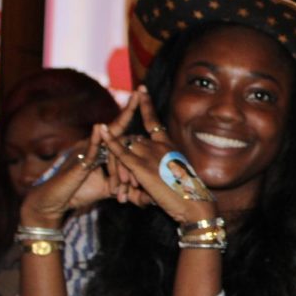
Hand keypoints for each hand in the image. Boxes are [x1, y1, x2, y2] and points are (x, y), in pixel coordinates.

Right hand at [19, 95, 144, 225]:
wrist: (54, 202)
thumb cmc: (77, 192)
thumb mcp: (106, 188)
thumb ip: (122, 183)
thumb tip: (141, 189)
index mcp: (100, 151)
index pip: (118, 132)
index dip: (129, 116)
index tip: (141, 98)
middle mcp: (92, 146)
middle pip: (114, 127)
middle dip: (128, 110)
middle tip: (139, 92)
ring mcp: (85, 152)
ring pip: (106, 136)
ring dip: (120, 122)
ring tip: (132, 102)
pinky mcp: (78, 163)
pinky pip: (89, 150)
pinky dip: (95, 140)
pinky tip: (100, 128)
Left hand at [98, 88, 215, 223]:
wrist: (194, 205)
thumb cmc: (187, 196)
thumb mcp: (175, 177)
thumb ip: (160, 170)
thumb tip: (145, 179)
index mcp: (169, 146)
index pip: (154, 121)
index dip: (146, 105)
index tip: (141, 90)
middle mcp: (160, 145)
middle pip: (133, 140)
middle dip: (123, 156)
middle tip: (123, 184)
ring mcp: (150, 153)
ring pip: (125, 149)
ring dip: (119, 168)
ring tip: (121, 193)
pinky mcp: (141, 166)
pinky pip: (120, 151)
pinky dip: (109, 141)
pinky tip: (101, 130)